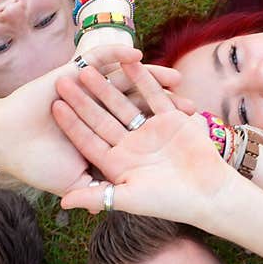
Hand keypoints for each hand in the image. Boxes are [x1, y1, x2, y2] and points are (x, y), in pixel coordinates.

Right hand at [0, 45, 175, 194]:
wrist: (7, 142)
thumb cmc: (38, 166)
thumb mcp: (73, 183)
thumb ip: (95, 192)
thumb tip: (111, 210)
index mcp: (104, 138)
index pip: (140, 135)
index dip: (162, 137)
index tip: (186, 141)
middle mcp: (100, 114)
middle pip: (140, 109)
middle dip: (166, 109)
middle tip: (192, 108)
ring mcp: (87, 94)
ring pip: (125, 85)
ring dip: (151, 80)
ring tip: (176, 77)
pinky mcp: (71, 76)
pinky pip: (97, 62)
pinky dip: (115, 57)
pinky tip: (137, 55)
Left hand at [52, 61, 233, 223]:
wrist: (208, 194)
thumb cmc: (169, 203)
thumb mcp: (128, 199)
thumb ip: (96, 196)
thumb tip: (63, 202)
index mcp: (117, 164)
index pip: (88, 140)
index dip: (71, 124)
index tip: (54, 107)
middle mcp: (130, 145)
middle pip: (101, 119)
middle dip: (82, 100)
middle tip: (61, 81)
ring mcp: (150, 131)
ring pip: (123, 104)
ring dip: (106, 86)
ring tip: (86, 68)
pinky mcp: (170, 119)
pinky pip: (152, 95)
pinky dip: (141, 78)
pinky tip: (125, 61)